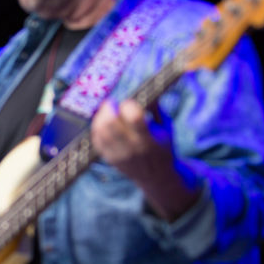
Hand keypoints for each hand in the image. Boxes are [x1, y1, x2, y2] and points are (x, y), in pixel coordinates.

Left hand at [91, 99, 197, 219]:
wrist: (158, 178)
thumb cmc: (163, 147)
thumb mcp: (167, 127)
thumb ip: (157, 107)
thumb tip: (148, 86)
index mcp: (149, 139)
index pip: (134, 118)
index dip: (128, 105)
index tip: (129, 101)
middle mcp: (133, 148)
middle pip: (111, 124)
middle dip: (109, 108)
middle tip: (112, 102)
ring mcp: (119, 155)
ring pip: (100, 131)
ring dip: (100, 116)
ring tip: (107, 111)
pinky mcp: (110, 159)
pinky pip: (97, 141)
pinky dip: (97, 128)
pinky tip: (103, 122)